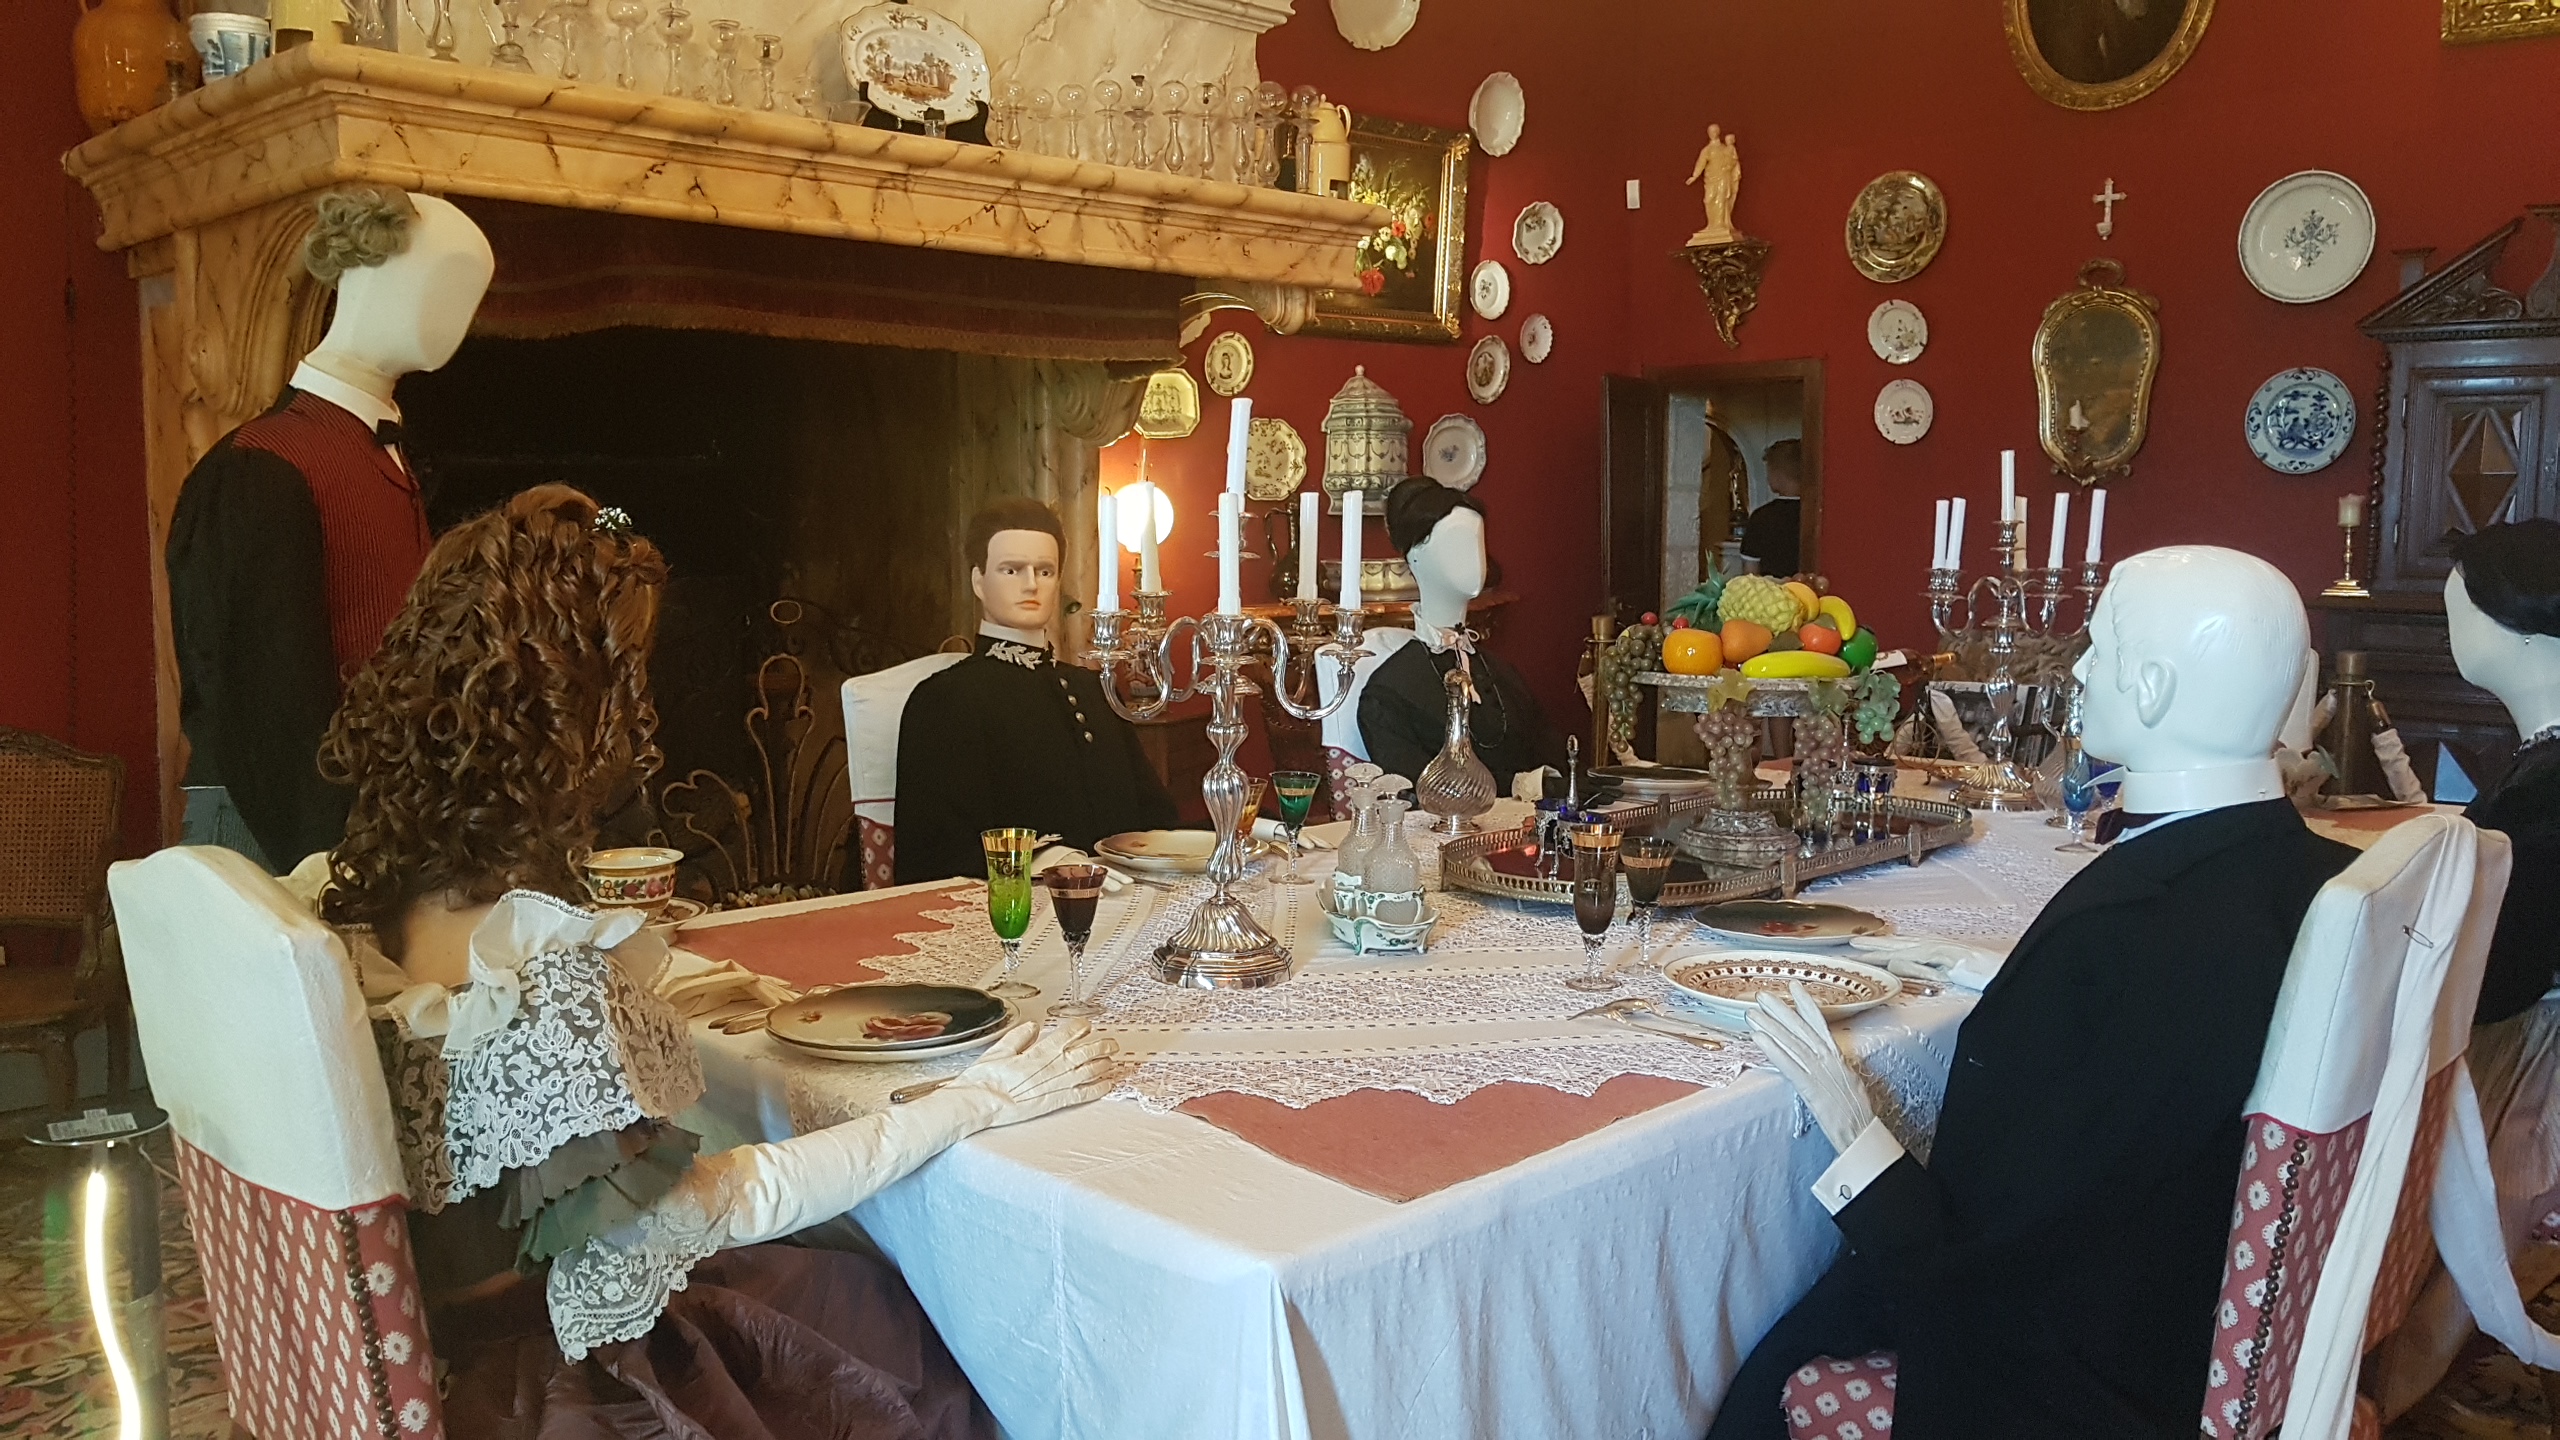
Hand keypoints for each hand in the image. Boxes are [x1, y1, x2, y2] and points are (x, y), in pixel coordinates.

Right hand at [951, 1019, 1120, 1124]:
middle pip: (1086, 1051)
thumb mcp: (1000, 1049)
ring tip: (1111, 1060)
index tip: (1086, 1025)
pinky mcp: (1057, 1102)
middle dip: (1102, 1044)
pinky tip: (1106, 1085)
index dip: (1081, 1026)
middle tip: (1111, 1042)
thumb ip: (1019, 1037)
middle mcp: (1054, 1066)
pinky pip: (1084, 1094)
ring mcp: (1058, 1084)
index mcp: (1040, 1050)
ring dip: (1103, 1063)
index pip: (1069, 1032)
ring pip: (1089, 1070)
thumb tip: (1032, 1028)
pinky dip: (1098, 1088)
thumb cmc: (986, 1079)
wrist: (981, 1102)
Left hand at [1748, 981, 1875, 1153]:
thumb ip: (1835, 1066)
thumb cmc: (1857, 1113)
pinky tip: (1758, 1038)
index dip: (1806, 1004)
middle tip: (1761, 995)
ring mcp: (1820, 1073)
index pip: (1820, 1024)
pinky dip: (1773, 1050)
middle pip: (1802, 1029)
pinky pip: (1790, 1065)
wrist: (1863, 1134)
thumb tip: (1824, 1056)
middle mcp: (1829, 1060)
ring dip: (1770, 1026)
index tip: (1793, 986)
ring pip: (1792, 1043)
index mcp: (1838, 1057)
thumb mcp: (1849, 1081)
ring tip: (1752, 1013)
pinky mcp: (1812, 1088)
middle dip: (1780, 1010)